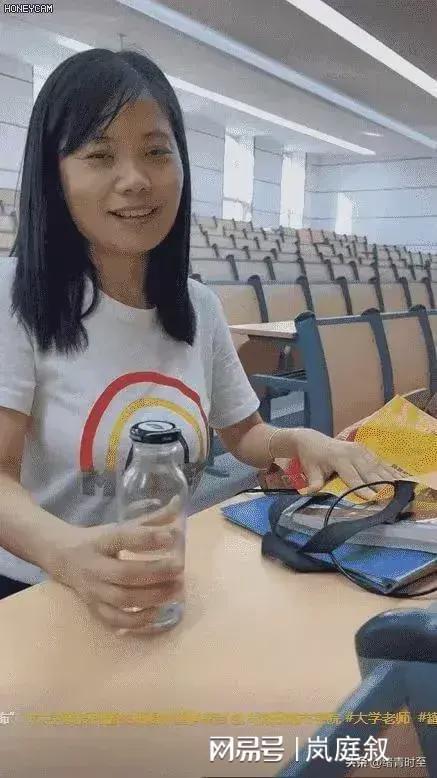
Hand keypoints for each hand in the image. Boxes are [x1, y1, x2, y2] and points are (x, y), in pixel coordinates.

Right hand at [46, 500, 182, 630]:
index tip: (170, 537)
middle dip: (155, 573)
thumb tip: (178, 505)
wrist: (62, 558)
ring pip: (122, 599)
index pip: (121, 538)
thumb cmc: (97, 540)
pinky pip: (116, 620)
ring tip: (176, 589)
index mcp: (99, 541)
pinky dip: (138, 621)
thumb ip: (148, 520)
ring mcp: (93, 591)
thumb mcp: (117, 526)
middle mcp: (93, 567)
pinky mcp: (94, 609)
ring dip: (153, 597)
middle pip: (124, 573)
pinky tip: (159, 612)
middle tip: (180, 568)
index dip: (146, 538)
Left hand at [289, 428, 398, 498]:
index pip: (353, 477)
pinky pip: (380, 461)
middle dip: (382, 486)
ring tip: (402, 490)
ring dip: (390, 478)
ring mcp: (361, 450)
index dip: (363, 489)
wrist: (312, 440)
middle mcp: (352, 452)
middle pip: (369, 472)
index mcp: (338, 458)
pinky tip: (401, 479)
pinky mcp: (365, 450)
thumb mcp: (310, 470)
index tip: (375, 499)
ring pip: (378, 466)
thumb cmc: (312, 458)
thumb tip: (310, 492)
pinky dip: (390, 471)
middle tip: (393, 499)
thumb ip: (313, 481)